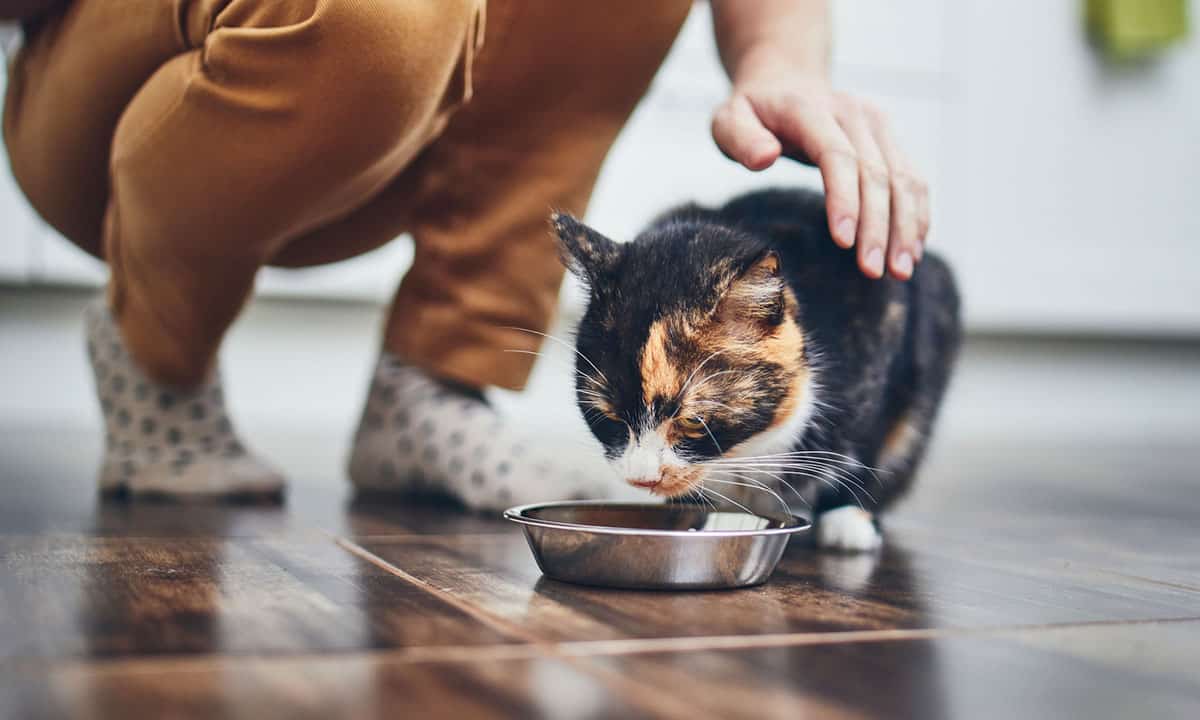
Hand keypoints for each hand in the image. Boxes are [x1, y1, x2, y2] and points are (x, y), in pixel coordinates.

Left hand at [712, 76, 929, 279]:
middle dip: (877, 225)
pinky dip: (917, 214)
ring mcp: (876, 124)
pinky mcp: (889, 138)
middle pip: (875, 173)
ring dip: (905, 226)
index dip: (845, 199)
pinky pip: (912, 178)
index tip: (844, 242)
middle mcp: (852, 113)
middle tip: (872, 271)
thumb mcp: (728, 119)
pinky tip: (912, 249)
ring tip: (900, 270)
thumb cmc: (751, 112)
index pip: (837, 156)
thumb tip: (765, 158)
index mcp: (810, 109)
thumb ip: (740, 138)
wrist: (784, 80)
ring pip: (903, 177)